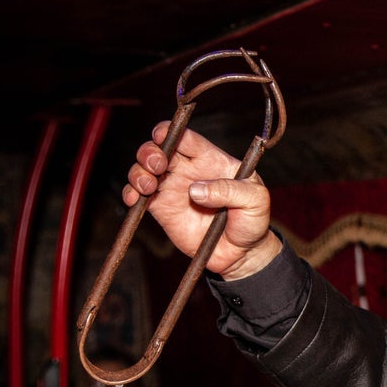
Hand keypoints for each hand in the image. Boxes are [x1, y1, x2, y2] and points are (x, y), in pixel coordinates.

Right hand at [124, 122, 280, 279]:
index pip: (186, 138)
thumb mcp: (255, 200)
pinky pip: (138, 196)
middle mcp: (188, 170)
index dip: (171, 132)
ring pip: (144, 169)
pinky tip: (133, 198)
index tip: (163, 136)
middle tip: (157, 165)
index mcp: (211, 159)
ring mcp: (173, 188)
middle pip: (159, 148)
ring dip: (138, 172)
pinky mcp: (161, 209)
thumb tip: (196, 190)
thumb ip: (230, 190)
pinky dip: (130, 194)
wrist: (242, 254)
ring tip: (147, 185)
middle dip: (150, 151)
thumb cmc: (253, 221)